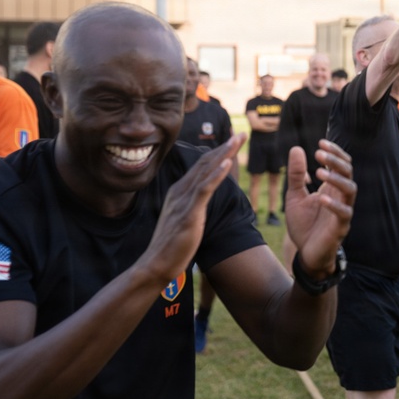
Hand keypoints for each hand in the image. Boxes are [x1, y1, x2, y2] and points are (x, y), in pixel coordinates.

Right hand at [140, 133, 244, 281]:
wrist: (156, 264)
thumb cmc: (172, 244)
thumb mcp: (183, 217)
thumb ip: (192, 203)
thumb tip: (203, 196)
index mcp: (180, 191)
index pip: (202, 166)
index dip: (218, 152)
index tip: (233, 141)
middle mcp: (181, 191)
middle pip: (205, 163)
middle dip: (225, 147)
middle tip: (241, 133)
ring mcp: (184, 201)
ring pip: (206, 171)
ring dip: (223, 154)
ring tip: (237, 141)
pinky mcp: (189, 213)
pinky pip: (204, 190)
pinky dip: (216, 175)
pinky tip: (226, 164)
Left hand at [285, 140, 355, 277]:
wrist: (305, 253)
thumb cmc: (303, 224)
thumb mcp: (295, 196)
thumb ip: (296, 175)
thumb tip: (297, 148)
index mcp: (332, 187)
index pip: (341, 163)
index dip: (335, 152)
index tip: (321, 142)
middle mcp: (341, 196)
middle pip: (348, 172)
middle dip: (335, 160)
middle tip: (319, 152)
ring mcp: (343, 211)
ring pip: (350, 189)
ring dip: (337, 178)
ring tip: (319, 172)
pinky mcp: (340, 228)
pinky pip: (344, 213)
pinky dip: (334, 205)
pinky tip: (321, 198)